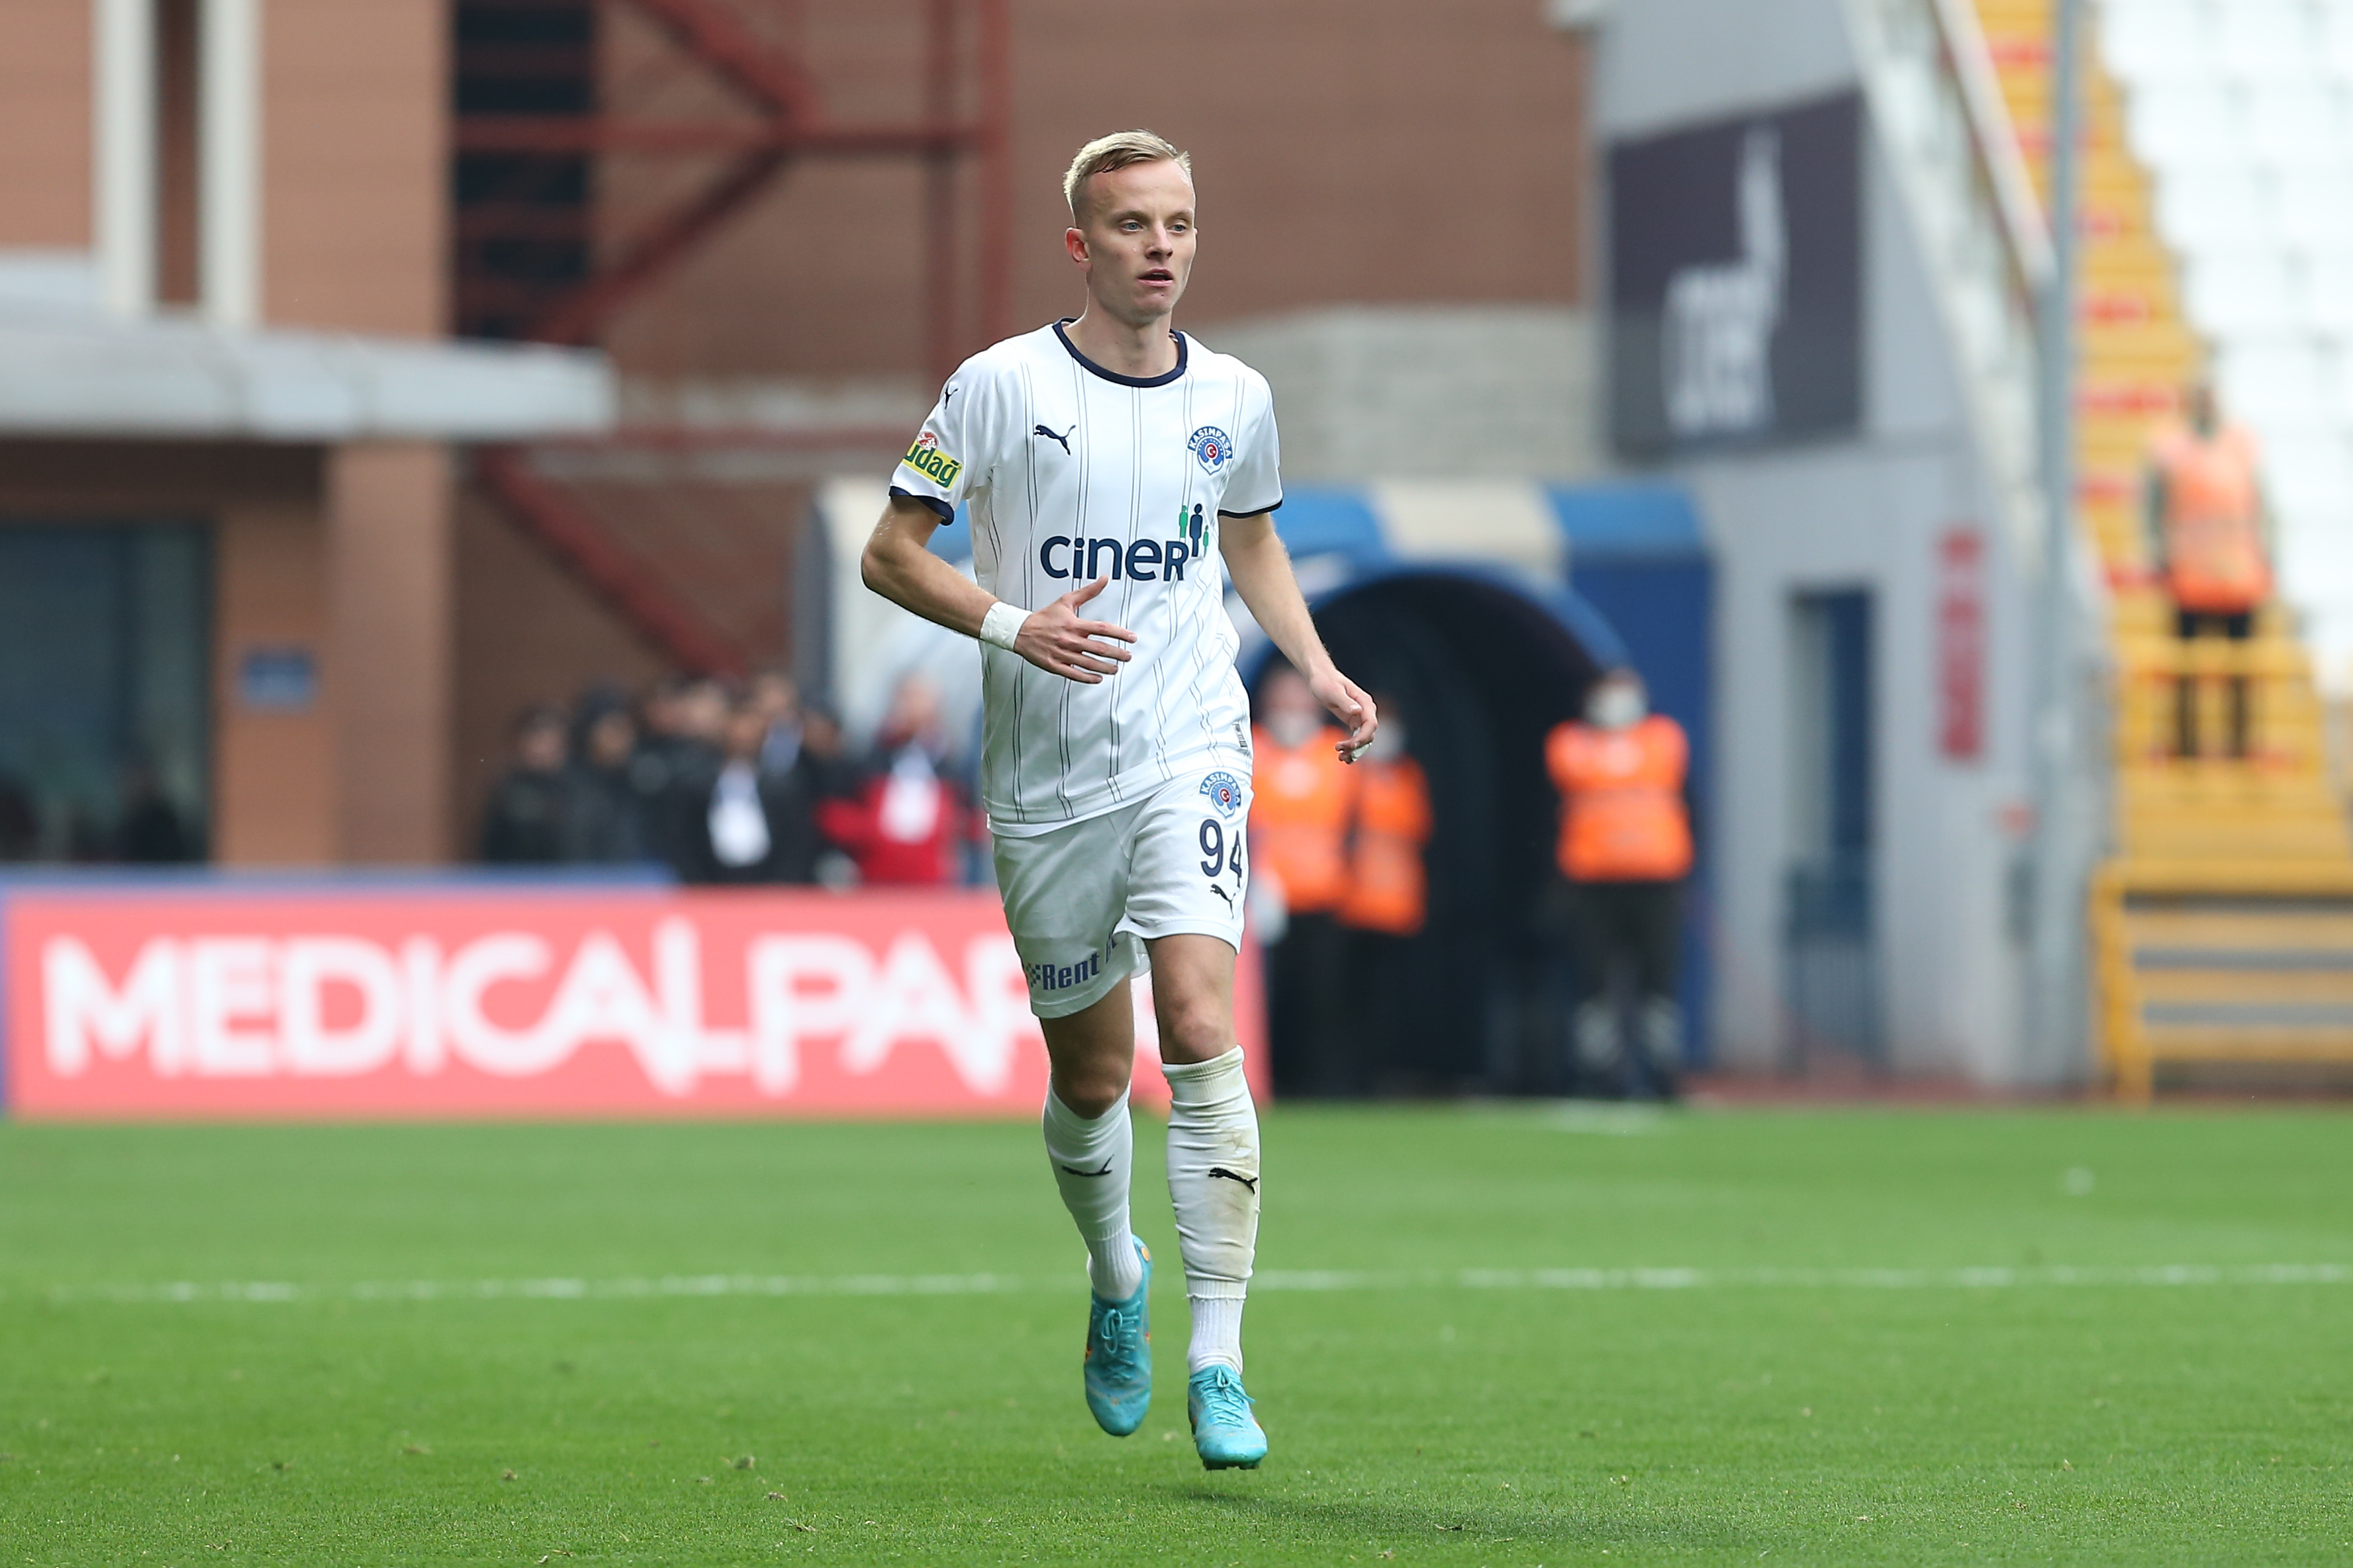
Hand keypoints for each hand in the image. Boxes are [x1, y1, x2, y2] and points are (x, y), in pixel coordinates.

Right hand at [1012, 575, 1136, 683]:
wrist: (1020, 631)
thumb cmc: (1044, 617)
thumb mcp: (1066, 601)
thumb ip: (1088, 592)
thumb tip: (1104, 580)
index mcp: (1074, 624)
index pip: (1103, 629)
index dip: (1120, 634)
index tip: (1132, 638)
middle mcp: (1070, 640)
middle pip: (1100, 649)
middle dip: (1117, 654)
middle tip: (1128, 656)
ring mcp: (1063, 654)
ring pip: (1090, 664)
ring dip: (1106, 668)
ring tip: (1116, 669)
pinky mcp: (1055, 665)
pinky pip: (1075, 674)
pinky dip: (1088, 678)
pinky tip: (1098, 679)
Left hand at [1310, 669, 1377, 761]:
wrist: (1321, 678)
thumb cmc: (1326, 682)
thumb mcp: (1333, 691)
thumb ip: (1345, 701)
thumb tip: (1357, 711)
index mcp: (1364, 702)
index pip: (1371, 723)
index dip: (1363, 737)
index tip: (1351, 745)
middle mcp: (1366, 710)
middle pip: (1368, 733)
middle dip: (1357, 746)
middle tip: (1340, 753)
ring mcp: (1360, 716)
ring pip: (1363, 738)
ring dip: (1355, 750)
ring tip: (1341, 758)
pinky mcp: (1353, 720)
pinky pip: (1356, 736)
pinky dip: (1351, 746)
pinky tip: (1342, 754)